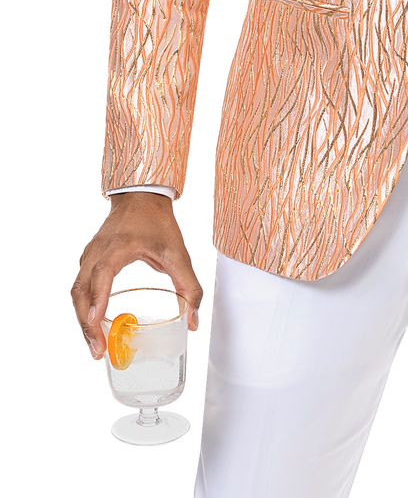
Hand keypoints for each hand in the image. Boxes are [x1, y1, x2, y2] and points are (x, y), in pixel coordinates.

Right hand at [69, 192, 204, 361]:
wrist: (142, 195)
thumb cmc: (156, 220)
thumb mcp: (177, 253)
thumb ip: (188, 287)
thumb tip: (192, 320)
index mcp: (119, 246)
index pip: (102, 274)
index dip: (98, 298)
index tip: (97, 321)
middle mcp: (98, 251)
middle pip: (82, 290)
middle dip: (87, 323)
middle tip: (98, 350)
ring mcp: (89, 254)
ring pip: (76, 291)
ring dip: (83, 319)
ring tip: (95, 343)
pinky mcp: (88, 259)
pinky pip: (79, 286)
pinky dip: (84, 307)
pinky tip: (94, 322)